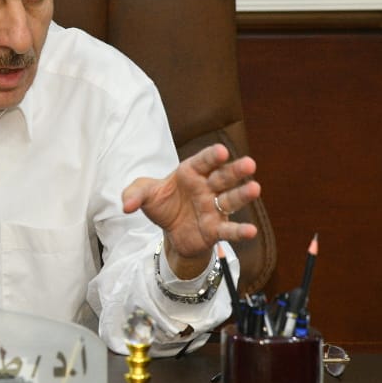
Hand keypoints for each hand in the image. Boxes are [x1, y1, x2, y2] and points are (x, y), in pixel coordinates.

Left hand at [121, 143, 259, 278]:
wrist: (170, 230)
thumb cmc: (162, 204)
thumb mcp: (143, 195)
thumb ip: (134, 194)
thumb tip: (126, 206)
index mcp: (190, 172)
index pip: (203, 161)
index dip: (212, 156)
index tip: (221, 151)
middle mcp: (207, 187)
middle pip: (223, 177)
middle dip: (236, 170)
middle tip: (249, 164)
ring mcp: (214, 208)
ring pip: (230, 199)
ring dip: (243, 195)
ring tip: (255, 189)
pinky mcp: (216, 229)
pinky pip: (228, 230)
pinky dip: (239, 231)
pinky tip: (251, 231)